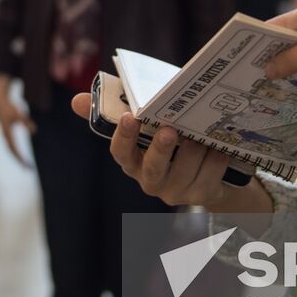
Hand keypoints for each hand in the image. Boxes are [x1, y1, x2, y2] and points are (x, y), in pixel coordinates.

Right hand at [0, 87, 36, 167]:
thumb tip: (34, 131)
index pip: (14, 149)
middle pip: (12, 153)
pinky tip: (22, 158)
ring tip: (27, 166)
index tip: (27, 163)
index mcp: (7, 133)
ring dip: (19, 159)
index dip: (20, 157)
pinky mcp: (7, 136)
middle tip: (29, 169)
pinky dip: (17, 154)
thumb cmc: (10, 108)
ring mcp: (5, 137)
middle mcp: (5, 137)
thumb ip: (26, 122)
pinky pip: (12, 148)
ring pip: (12, 151)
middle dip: (20, 161)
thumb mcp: (19, 114)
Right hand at [70, 93, 271, 212]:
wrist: (209, 171)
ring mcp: (175, 191)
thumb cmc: (170, 138)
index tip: (129, 117)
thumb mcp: (145, 123)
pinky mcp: (199, 197)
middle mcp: (150, 180)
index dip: (123, 137)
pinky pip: (209, 177)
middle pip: (153, 168)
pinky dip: (215, 159)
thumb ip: (114, 108)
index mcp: (133, 161)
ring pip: (186, 170)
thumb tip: (76, 100)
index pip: (120, 153)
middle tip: (169, 129)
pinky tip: (219, 146)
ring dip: (196, 149)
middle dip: (161, 149)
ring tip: (204, 131)